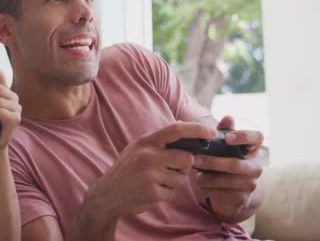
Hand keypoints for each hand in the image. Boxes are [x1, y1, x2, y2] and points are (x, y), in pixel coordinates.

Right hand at [85, 122, 217, 218]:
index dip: (197, 129)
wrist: (107, 194)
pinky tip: (151, 191)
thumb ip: (160, 140)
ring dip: (173, 182)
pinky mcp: (153, 192)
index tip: (212, 132)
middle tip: (170, 169)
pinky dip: (166, 194)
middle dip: (185, 166)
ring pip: (181, 178)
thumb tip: (183, 125)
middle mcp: (148, 155)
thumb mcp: (138, 148)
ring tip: (155, 181)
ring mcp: (150, 174)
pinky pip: (173, 193)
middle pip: (186, 158)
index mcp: (146, 141)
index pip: (176, 130)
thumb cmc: (127, 169)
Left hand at [192, 116, 263, 216]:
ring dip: (208, 177)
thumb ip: (224, 131)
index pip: (257, 137)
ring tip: (194, 172)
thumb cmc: (225, 161)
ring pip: (227, 180)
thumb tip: (228, 117)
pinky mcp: (242, 198)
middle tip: (195, 159)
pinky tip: (201, 184)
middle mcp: (256, 166)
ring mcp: (251, 184)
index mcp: (253, 149)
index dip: (243, 136)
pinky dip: (208, 188)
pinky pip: (223, 194)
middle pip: (236, 164)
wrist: (231, 192)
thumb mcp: (223, 146)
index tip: (226, 138)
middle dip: (213, 162)